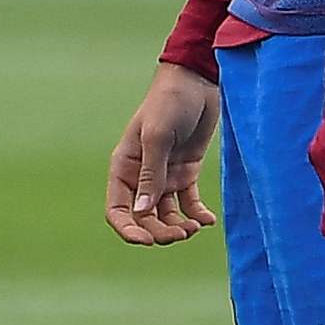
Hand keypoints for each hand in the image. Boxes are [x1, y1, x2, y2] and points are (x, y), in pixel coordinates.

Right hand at [104, 62, 221, 245]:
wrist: (198, 82)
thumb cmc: (170, 102)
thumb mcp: (157, 137)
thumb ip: (150, 175)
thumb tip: (141, 211)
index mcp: (124, 166)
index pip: (117, 209)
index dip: (128, 230)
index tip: (147, 242)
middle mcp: (141, 175)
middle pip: (143, 217)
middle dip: (159, 232)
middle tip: (181, 234)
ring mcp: (164, 175)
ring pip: (166, 215)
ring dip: (177, 226)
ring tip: (195, 228)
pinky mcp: (186, 172)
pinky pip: (188, 203)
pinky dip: (196, 214)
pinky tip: (207, 220)